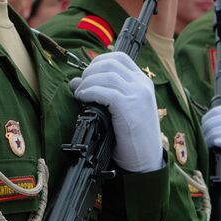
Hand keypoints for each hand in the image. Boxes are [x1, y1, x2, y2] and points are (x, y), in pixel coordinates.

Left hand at [69, 52, 162, 172]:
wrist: (146, 161)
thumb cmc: (132, 138)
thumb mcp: (121, 111)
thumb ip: (104, 93)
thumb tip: (75, 81)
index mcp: (143, 83)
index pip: (120, 58)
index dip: (99, 61)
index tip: (88, 74)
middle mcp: (143, 85)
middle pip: (111, 63)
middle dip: (90, 70)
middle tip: (81, 85)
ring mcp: (138, 95)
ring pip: (107, 75)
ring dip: (88, 81)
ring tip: (79, 93)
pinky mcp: (130, 107)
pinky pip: (105, 91)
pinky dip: (90, 91)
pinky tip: (83, 98)